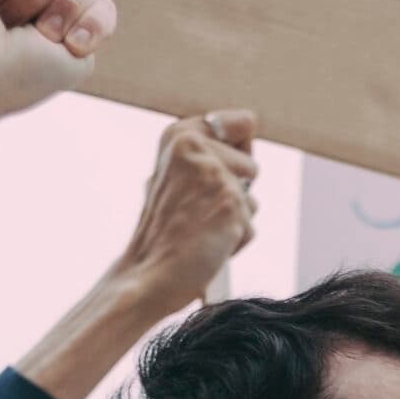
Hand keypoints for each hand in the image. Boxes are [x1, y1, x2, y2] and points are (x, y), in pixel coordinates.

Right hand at [109, 110, 260, 314]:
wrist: (148, 275)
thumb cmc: (163, 235)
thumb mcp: (176, 179)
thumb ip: (208, 154)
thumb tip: (249, 125)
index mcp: (178, 135)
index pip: (244, 123)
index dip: (235, 157)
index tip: (207, 179)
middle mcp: (194, 145)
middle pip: (252, 165)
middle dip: (234, 193)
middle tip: (195, 213)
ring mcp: (214, 173)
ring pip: (251, 198)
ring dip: (233, 219)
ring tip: (199, 229)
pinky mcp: (230, 201)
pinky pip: (250, 225)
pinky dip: (234, 241)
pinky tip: (207, 244)